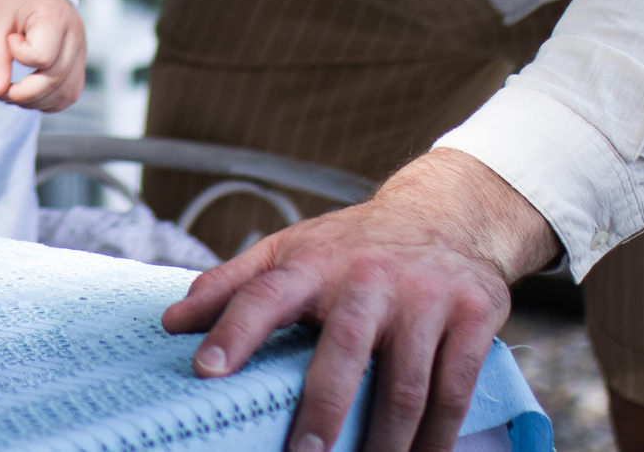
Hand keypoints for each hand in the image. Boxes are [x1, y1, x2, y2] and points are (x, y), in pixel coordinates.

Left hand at [0, 0, 86, 110]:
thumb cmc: (12, 2)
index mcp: (55, 18)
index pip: (42, 56)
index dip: (19, 57)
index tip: (10, 39)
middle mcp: (75, 36)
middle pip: (55, 80)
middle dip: (24, 94)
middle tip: (1, 90)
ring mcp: (81, 50)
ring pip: (66, 93)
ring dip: (37, 101)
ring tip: (13, 93)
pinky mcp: (80, 62)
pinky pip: (71, 93)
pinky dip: (50, 101)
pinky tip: (30, 94)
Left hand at [161, 149, 560, 451]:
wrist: (447, 214)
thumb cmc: (353, 245)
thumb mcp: (289, 251)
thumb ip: (231, 285)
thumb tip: (171, 322)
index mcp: (313, 262)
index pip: (264, 293)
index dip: (233, 330)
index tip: (205, 370)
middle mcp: (369, 277)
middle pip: (344, 349)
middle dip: (323, 408)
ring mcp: (424, 297)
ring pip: (406, 384)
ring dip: (386, 441)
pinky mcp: (472, 317)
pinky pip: (454, 391)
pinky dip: (438, 438)